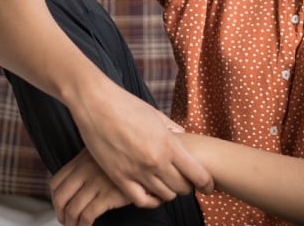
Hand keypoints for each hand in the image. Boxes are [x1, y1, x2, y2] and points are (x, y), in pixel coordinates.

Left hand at [50, 148, 133, 225]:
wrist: (151, 158)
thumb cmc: (130, 155)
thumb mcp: (104, 152)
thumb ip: (89, 163)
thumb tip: (78, 182)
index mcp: (81, 159)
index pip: (56, 181)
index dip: (54, 198)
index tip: (59, 206)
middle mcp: (85, 170)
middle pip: (60, 197)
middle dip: (59, 213)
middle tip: (64, 221)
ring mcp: (96, 182)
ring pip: (72, 209)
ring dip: (70, 223)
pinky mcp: (108, 195)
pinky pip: (88, 215)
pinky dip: (83, 225)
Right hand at [68, 80, 213, 206]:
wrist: (96, 103)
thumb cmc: (126, 104)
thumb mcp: (156, 115)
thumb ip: (173, 130)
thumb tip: (185, 140)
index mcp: (168, 143)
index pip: (198, 174)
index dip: (206, 183)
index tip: (208, 185)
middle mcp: (156, 161)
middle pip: (182, 188)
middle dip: (187, 186)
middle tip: (185, 181)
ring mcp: (137, 171)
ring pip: (164, 196)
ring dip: (169, 192)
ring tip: (167, 185)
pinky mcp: (119, 177)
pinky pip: (141, 200)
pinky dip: (150, 200)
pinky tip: (151, 193)